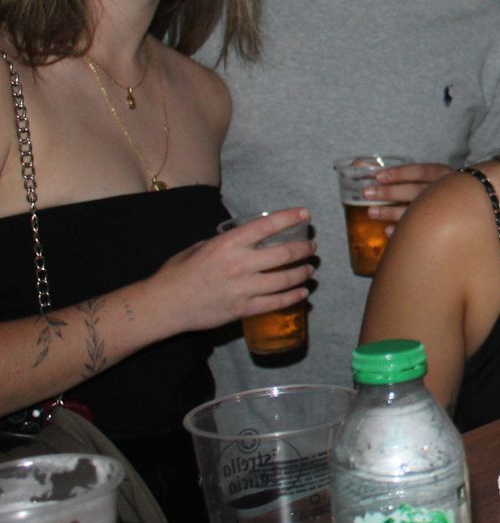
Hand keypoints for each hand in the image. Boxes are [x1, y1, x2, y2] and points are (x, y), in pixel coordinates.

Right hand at [154, 207, 315, 331]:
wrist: (164, 305)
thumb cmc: (179, 272)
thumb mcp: (201, 247)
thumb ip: (226, 243)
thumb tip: (247, 240)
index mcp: (228, 244)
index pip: (267, 226)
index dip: (290, 218)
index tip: (305, 213)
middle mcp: (239, 264)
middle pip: (284, 254)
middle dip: (304, 248)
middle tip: (311, 247)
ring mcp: (243, 288)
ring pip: (285, 279)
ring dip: (303, 273)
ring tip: (310, 269)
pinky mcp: (243, 309)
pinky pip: (276, 302)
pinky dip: (293, 296)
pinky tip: (302, 292)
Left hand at [364, 163, 453, 233]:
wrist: (473, 200)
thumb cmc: (441, 186)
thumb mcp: (430, 175)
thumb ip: (402, 174)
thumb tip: (357, 165)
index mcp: (443, 174)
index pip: (420, 171)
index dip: (399, 174)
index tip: (378, 177)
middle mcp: (445, 190)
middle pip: (415, 191)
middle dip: (389, 193)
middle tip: (367, 194)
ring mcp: (446, 209)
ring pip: (416, 211)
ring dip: (391, 212)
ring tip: (371, 213)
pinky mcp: (445, 225)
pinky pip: (421, 230)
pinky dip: (403, 229)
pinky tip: (388, 231)